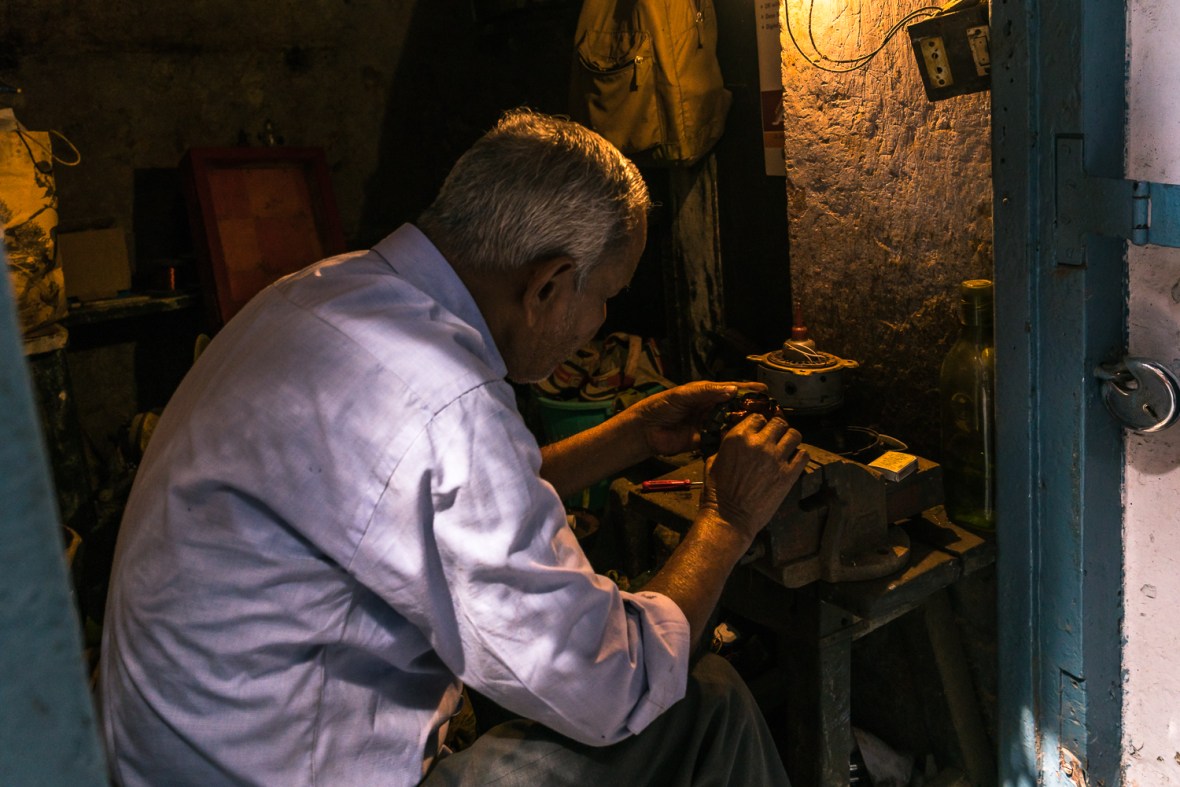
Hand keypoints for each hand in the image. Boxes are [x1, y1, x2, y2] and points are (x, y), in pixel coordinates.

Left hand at [628, 381, 765, 456]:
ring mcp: (708, 425)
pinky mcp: (704, 441)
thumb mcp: (684, 395)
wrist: (646, 430)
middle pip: (734, 407)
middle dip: (750, 408)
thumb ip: (706, 392)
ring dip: (743, 424)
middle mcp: (710, 408)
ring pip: (730, 424)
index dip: (748, 390)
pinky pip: (721, 439)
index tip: (765, 391)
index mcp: (706, 393)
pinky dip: (731, 439)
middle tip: (768, 411)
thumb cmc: (662, 406)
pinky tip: (744, 440)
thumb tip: (732, 390)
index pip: (731, 390)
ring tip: (761, 425)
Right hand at [700, 413, 807, 541]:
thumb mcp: (713, 461)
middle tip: (775, 437)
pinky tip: (793, 461)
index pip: (757, 418)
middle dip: (777, 428)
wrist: (729, 518)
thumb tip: (734, 438)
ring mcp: (776, 459)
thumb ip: (727, 446)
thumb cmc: (717, 492)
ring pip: (794, 435)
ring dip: (790, 439)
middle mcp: (759, 444)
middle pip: (779, 422)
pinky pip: (803, 455)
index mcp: (738, 438)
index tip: (760, 431)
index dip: (759, 424)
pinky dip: (800, 456)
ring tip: (786, 447)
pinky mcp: (788, 475)